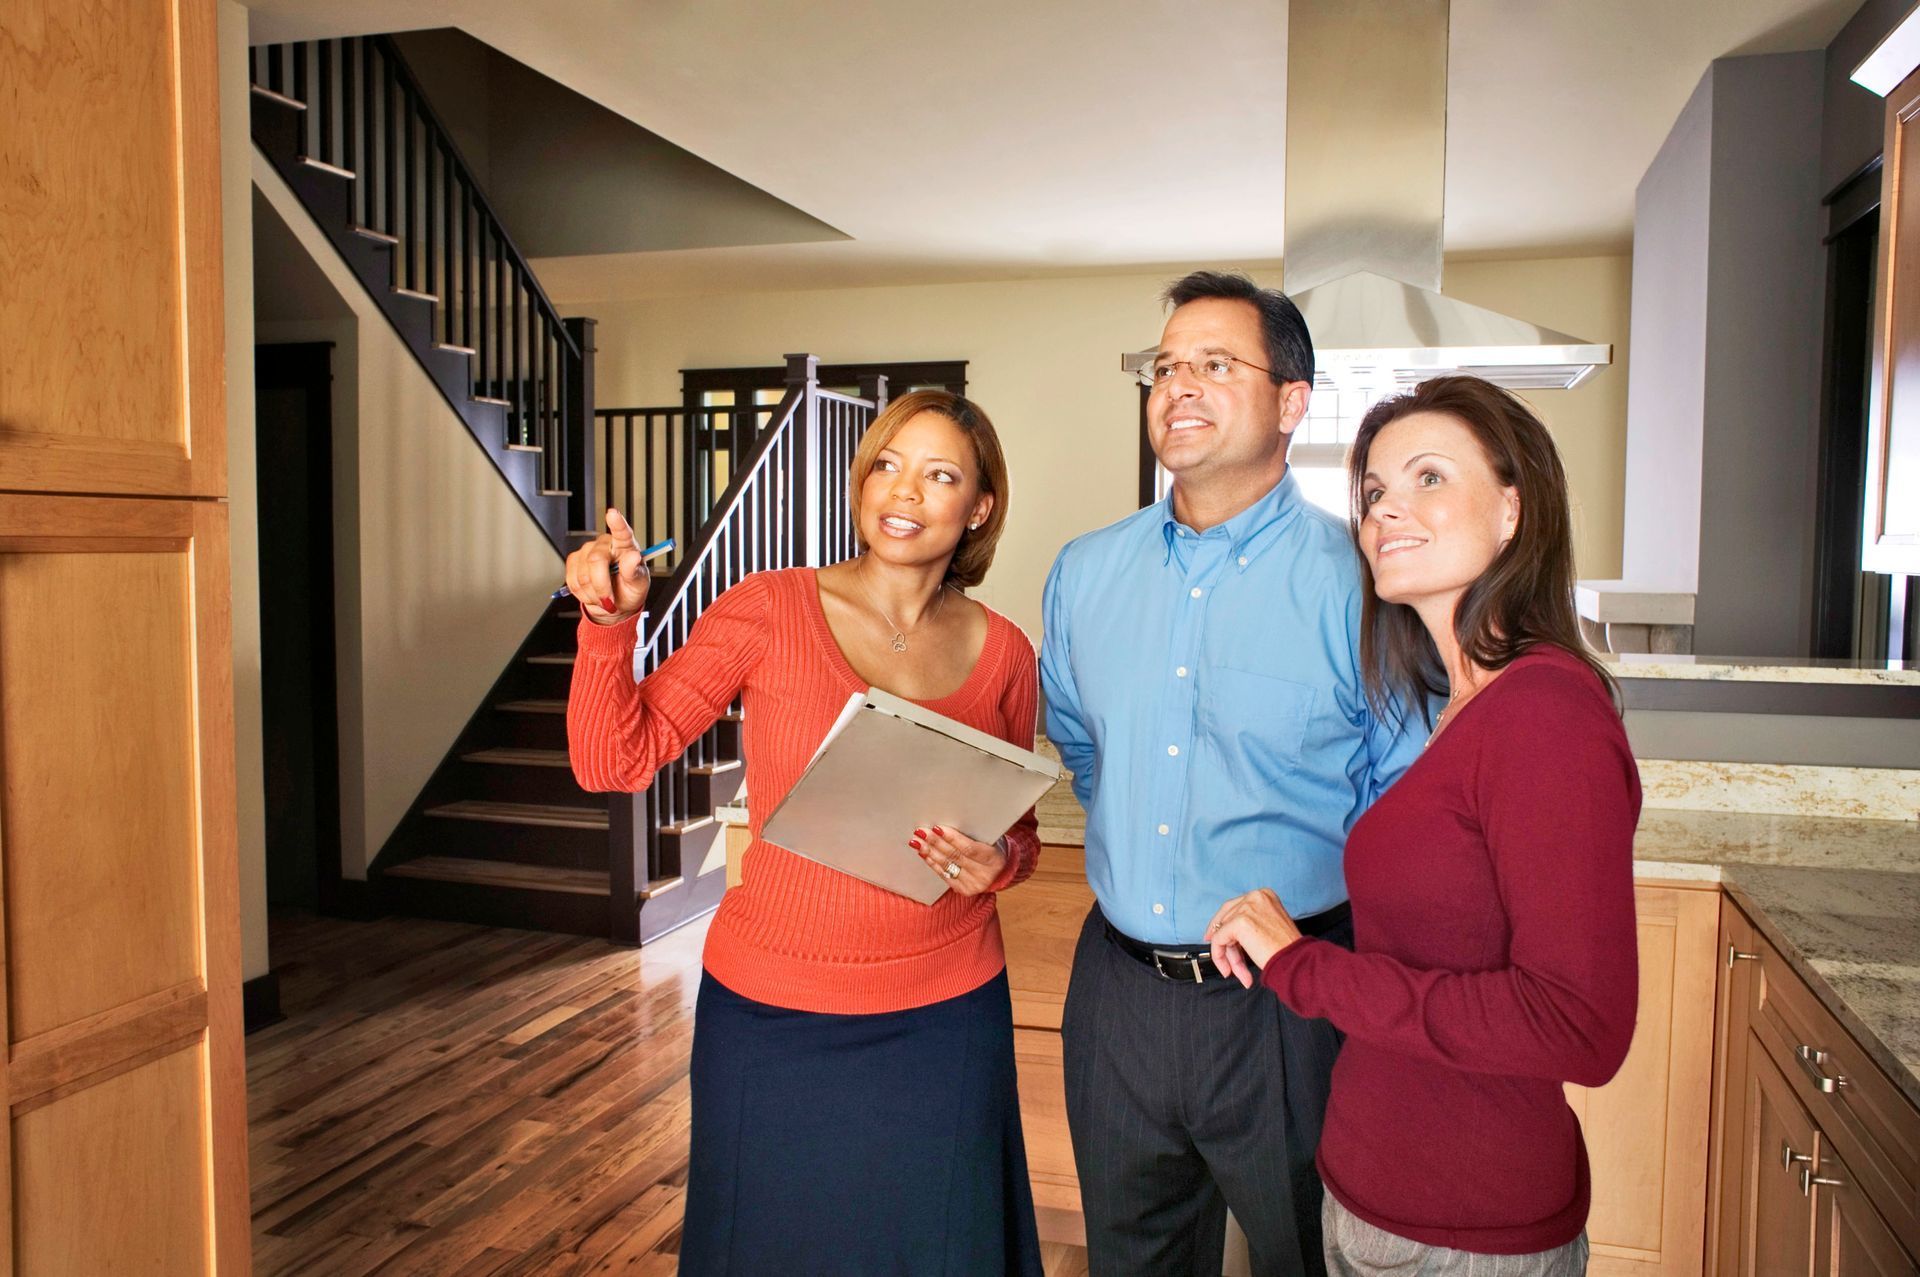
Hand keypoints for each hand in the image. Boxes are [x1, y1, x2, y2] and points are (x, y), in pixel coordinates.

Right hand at [565, 508, 650, 624]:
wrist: (613, 604)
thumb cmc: (629, 590)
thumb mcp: (639, 585)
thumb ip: (634, 572)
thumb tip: (633, 557)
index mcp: (625, 546)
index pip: (622, 533)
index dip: (617, 523)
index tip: (612, 514)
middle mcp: (605, 544)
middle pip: (596, 561)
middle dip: (602, 586)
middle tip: (610, 599)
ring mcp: (587, 551)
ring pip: (583, 575)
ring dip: (593, 593)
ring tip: (603, 596)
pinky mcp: (573, 561)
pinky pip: (572, 581)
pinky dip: (582, 594)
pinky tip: (592, 593)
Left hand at [911, 825, 1005, 896]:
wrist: (1000, 870)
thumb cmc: (993, 847)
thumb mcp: (990, 838)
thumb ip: (973, 833)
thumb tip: (947, 824)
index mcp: (993, 859)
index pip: (969, 848)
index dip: (952, 838)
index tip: (937, 828)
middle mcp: (983, 875)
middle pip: (954, 856)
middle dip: (935, 842)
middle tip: (921, 831)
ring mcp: (973, 885)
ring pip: (946, 866)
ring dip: (929, 852)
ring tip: (917, 841)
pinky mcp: (963, 890)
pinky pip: (943, 874)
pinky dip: (932, 862)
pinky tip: (923, 853)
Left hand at [1204, 889, 1303, 988]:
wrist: (1296, 959)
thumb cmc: (1286, 949)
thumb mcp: (1268, 926)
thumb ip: (1248, 924)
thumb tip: (1221, 933)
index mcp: (1264, 895)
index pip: (1234, 907)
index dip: (1222, 924)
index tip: (1213, 937)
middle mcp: (1255, 896)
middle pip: (1226, 919)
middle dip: (1225, 944)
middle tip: (1223, 962)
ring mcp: (1247, 907)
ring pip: (1222, 931)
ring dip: (1227, 956)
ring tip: (1236, 972)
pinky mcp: (1240, 922)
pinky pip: (1219, 940)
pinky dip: (1220, 956)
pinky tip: (1230, 970)